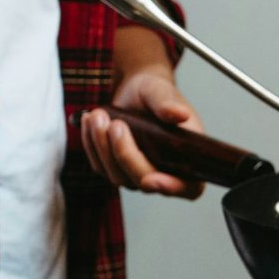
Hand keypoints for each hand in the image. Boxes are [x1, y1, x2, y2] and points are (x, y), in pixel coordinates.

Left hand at [78, 69, 206, 198]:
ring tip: (98, 115)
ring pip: (117, 176)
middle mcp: (165, 173)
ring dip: (103, 147)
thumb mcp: (162, 91)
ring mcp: (138, 175)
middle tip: (116, 124)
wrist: (135, 92)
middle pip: (143, 181)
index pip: (188, 187)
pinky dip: (91, 144)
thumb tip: (179, 114)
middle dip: (125, 154)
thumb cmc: (155, 93)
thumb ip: (168, 104)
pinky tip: (89, 120)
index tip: (151, 179)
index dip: (171, 187)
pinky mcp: (115, 170)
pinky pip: (100, 167)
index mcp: (189, 158)